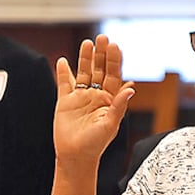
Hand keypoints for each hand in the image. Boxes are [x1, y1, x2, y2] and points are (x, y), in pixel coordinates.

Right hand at [53, 35, 133, 167]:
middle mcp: (96, 96)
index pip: (114, 76)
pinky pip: (64, 83)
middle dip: (101, 55)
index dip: (114, 61)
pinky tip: (63, 61)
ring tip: (87, 43)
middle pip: (99, 70)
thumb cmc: (96, 144)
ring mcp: (80, 97)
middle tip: (102, 38)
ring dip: (85, 59)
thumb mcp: (110, 124)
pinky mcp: (65, 102)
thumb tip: (131, 87)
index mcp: (109, 100)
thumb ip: (119, 105)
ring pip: (83, 73)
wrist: (75, 156)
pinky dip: (63, 72)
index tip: (114, 46)